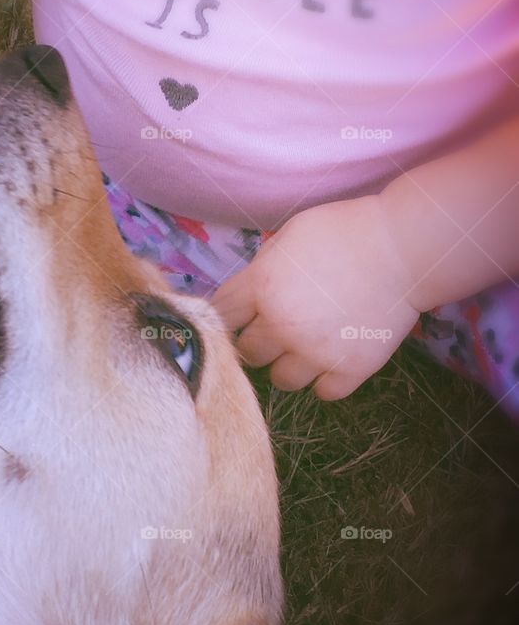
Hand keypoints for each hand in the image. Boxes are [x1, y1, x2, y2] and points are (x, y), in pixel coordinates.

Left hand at [210, 196, 420, 399]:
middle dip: (259, 340)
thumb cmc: (345, 231)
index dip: (230, 316)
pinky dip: (326, 380)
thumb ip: (262, 269)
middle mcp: (281, 325)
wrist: (402, 248)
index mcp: (261, 287)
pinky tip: (334, 359)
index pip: (222, 316)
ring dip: (289, 365)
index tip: (242, 317)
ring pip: (281, 380)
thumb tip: (249, 293)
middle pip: (247, 352)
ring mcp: (315, 352)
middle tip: (279, 329)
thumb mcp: (289, 235)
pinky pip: (323, 393)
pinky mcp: (349, 370)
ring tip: (308, 346)